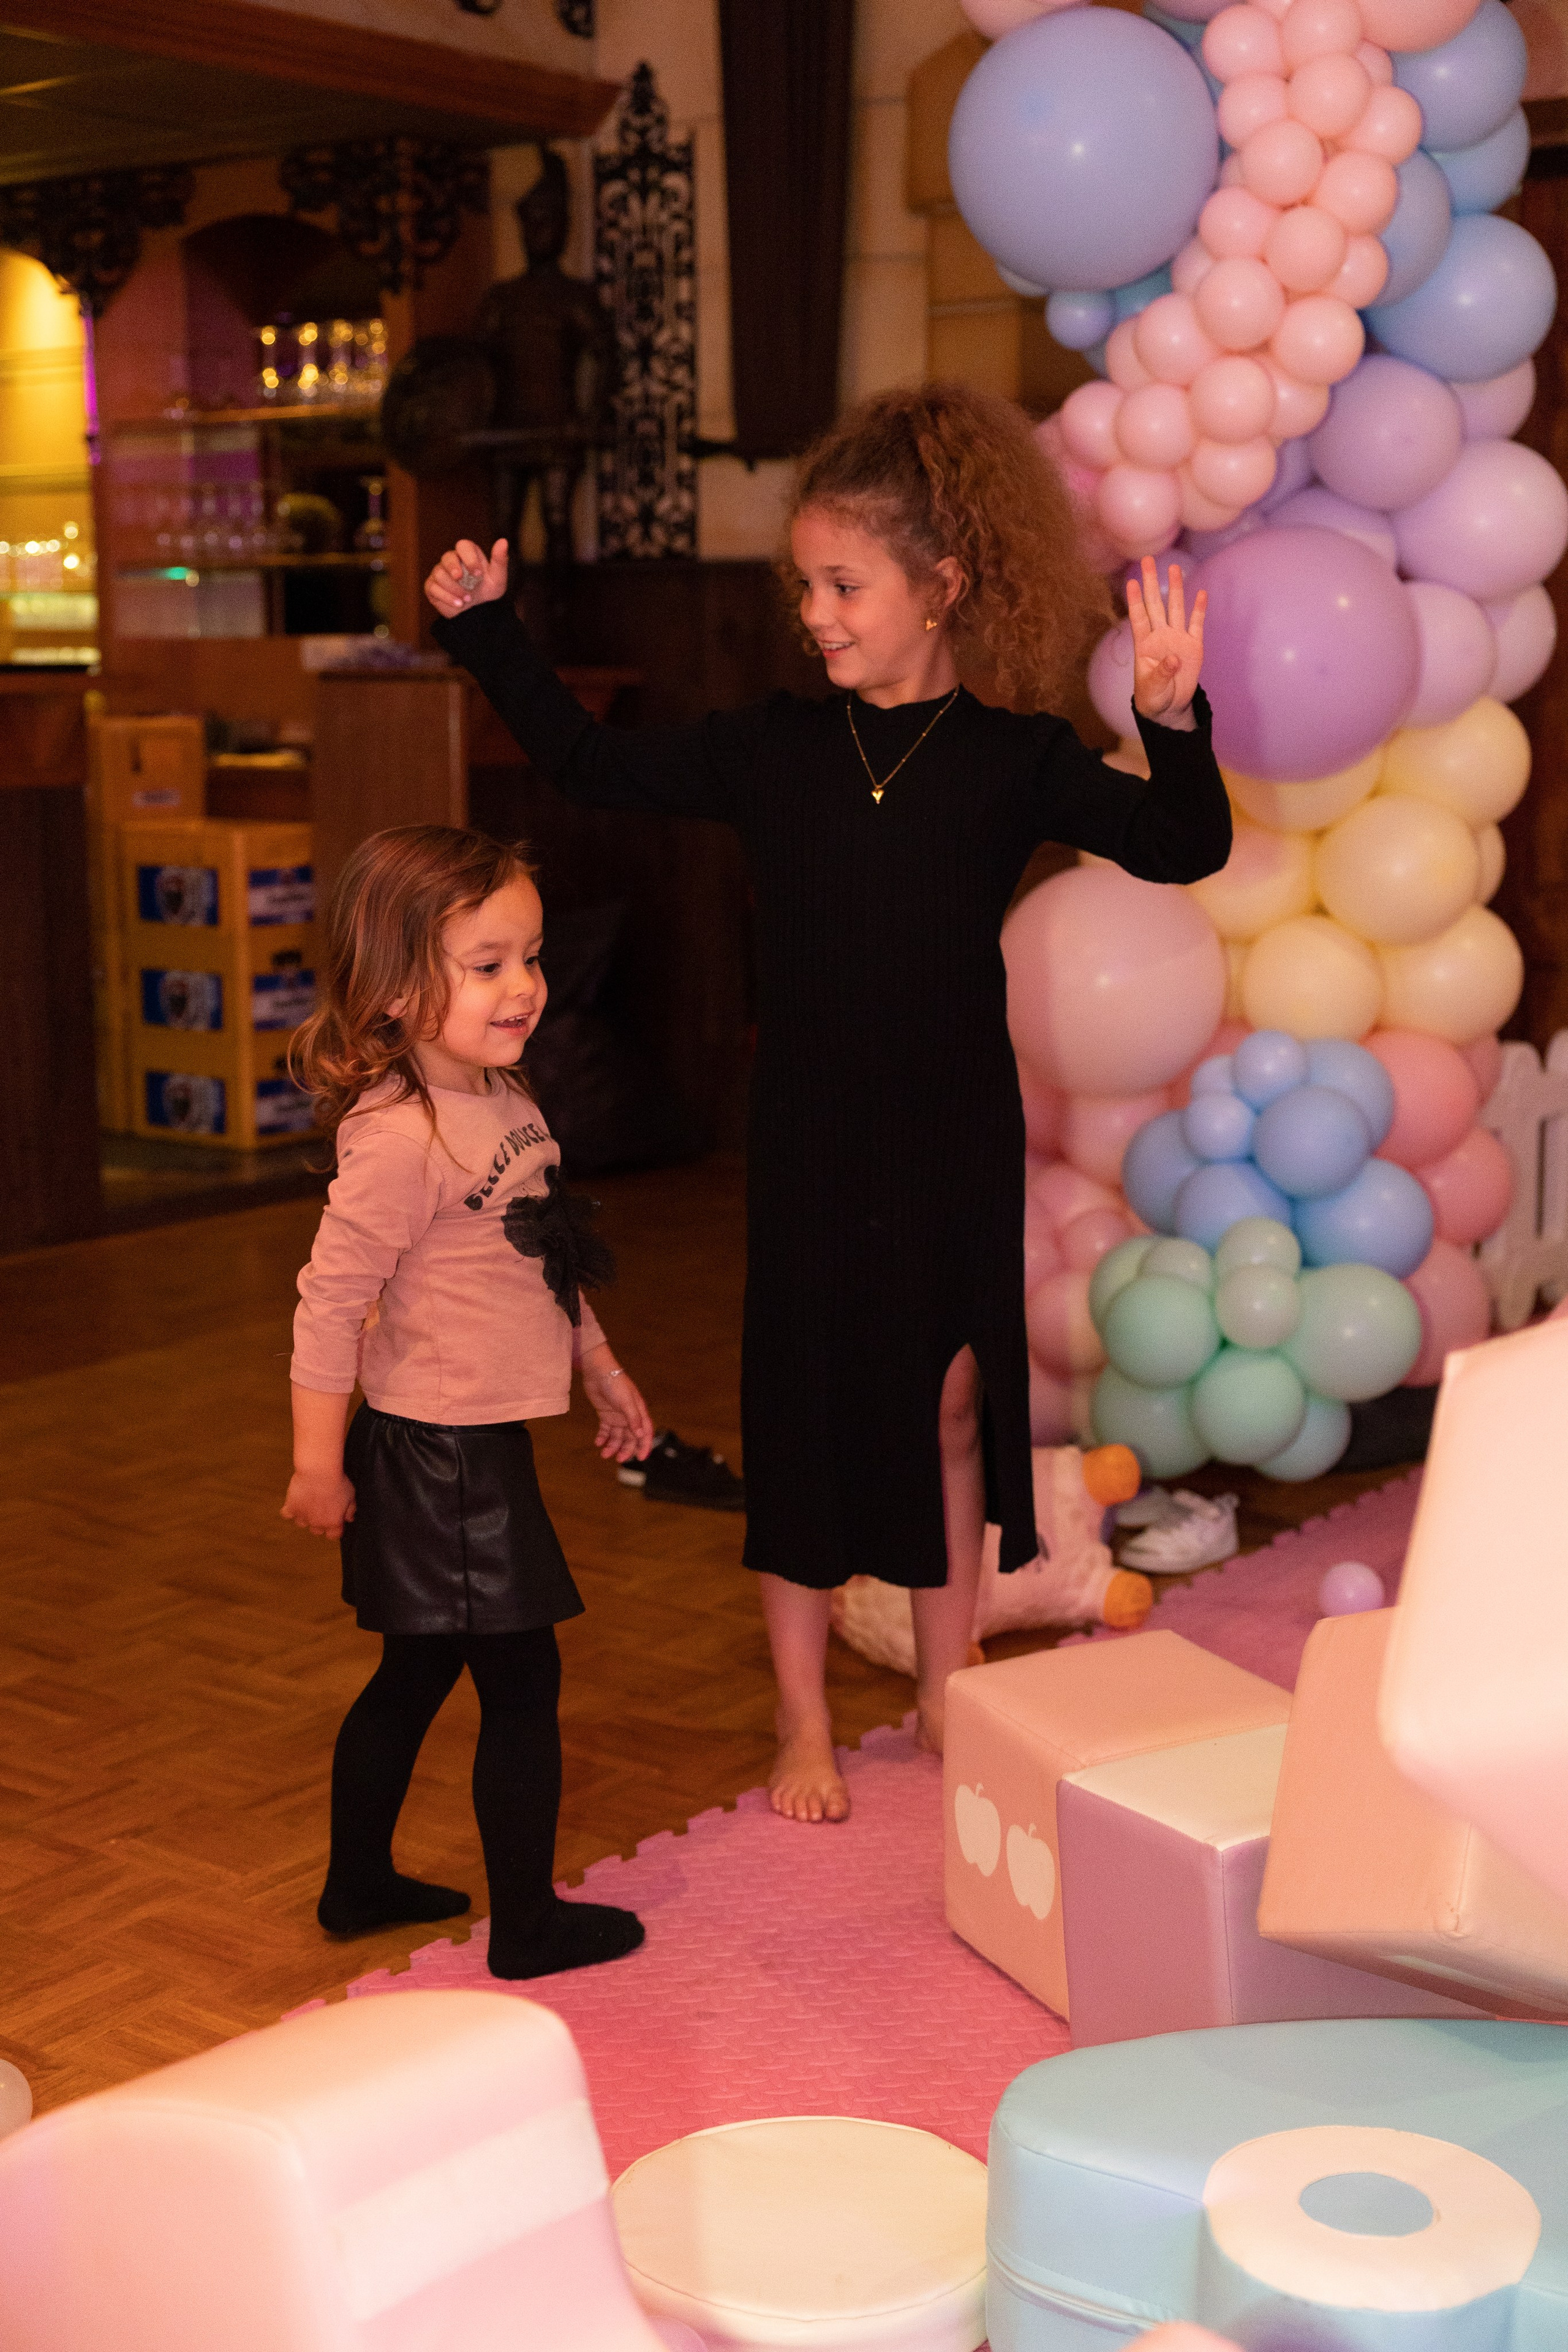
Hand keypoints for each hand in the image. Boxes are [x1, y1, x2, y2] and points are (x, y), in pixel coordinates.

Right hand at [281, 1468, 356, 1539]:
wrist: (319, 1471)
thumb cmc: (337, 1482)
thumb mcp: (350, 1495)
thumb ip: (350, 1510)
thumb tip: (349, 1519)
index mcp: (333, 1523)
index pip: (333, 1535)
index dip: (334, 1528)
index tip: (335, 1519)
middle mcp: (317, 1523)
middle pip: (317, 1531)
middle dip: (319, 1522)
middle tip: (322, 1508)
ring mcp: (302, 1517)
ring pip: (302, 1523)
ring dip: (305, 1516)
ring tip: (308, 1503)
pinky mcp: (291, 1507)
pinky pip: (287, 1514)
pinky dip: (289, 1510)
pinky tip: (295, 1502)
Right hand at [424, 536, 509, 619]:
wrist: (477, 611)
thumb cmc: (487, 590)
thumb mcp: (497, 577)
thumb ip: (500, 560)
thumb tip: (503, 541)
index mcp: (467, 553)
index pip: (463, 546)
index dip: (469, 558)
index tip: (478, 573)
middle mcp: (451, 560)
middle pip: (447, 557)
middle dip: (454, 569)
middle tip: (462, 579)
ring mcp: (440, 572)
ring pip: (439, 574)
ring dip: (455, 589)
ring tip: (467, 599)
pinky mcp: (431, 586)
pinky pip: (433, 588)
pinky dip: (447, 597)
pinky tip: (458, 604)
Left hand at [580, 1347, 654, 1464]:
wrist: (598, 1371)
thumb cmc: (615, 1384)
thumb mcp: (626, 1401)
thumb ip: (633, 1418)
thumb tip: (640, 1435)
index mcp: (638, 1412)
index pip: (645, 1432)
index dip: (645, 1446)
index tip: (641, 1458)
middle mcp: (629, 1416)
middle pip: (630, 1438)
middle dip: (626, 1449)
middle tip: (618, 1459)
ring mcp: (617, 1416)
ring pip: (617, 1436)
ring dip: (612, 1446)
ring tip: (604, 1454)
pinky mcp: (605, 1414)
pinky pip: (605, 1430)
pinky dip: (602, 1438)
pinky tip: (597, 1443)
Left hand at [1129, 555, 1205, 720]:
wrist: (1169, 707)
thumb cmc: (1153, 697)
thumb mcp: (1153, 689)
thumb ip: (1161, 673)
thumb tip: (1174, 659)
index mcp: (1144, 645)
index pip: (1138, 618)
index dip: (1134, 601)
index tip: (1130, 582)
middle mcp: (1160, 636)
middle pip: (1155, 605)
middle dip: (1151, 583)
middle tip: (1148, 560)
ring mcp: (1177, 638)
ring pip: (1175, 608)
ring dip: (1175, 588)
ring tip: (1174, 568)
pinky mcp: (1193, 646)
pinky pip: (1196, 624)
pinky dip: (1199, 609)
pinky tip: (1201, 593)